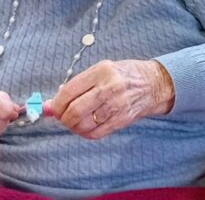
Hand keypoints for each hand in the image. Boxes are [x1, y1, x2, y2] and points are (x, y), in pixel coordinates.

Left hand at [47, 59, 174, 139]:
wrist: (154, 84)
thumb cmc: (124, 75)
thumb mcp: (101, 71)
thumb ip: (77, 86)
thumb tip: (51, 105)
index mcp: (102, 71)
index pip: (69, 91)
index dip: (57, 104)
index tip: (55, 108)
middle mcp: (110, 87)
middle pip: (75, 110)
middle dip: (64, 118)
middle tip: (64, 117)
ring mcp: (117, 105)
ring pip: (84, 124)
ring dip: (74, 127)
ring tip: (76, 122)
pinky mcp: (122, 119)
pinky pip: (96, 133)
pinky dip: (86, 133)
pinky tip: (87, 128)